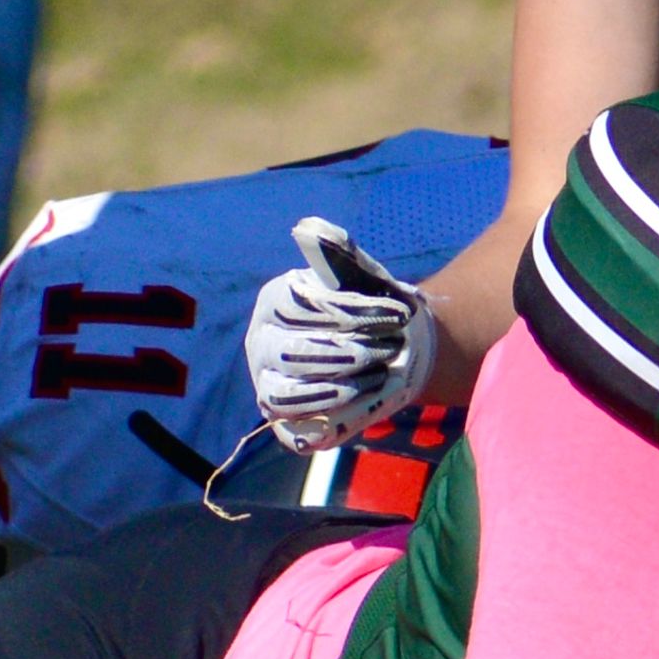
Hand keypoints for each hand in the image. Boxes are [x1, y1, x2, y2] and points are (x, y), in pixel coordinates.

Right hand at [247, 217, 438, 453]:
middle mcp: (261, 346)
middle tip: (390, 349)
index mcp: (274, 302)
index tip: (397, 313)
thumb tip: (308, 228)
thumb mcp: (363, 277)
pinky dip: (331, 421)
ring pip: (285, 396)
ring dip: (338, 388)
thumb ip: (340, 253)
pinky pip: (297, 431)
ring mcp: (268, 389)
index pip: (299, 306)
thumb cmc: (373, 311)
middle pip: (290, 353)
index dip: (350, 311)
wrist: (394, 353)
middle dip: (347, 352)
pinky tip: (366, 402)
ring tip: (380, 376)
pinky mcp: (287, 426)